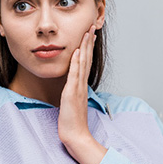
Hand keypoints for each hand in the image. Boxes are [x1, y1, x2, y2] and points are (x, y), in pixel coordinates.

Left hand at [58, 26, 106, 163]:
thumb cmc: (73, 123)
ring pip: (82, 63)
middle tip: (91, 27)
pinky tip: (77, 51)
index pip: (85, 64)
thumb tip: (72, 88)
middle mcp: (81, 85)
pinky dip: (76, 62)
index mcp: (81, 87)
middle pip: (87, 59)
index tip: (88, 36)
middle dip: (88, 43)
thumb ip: (73, 94)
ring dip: (84, 47)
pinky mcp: (71, 93)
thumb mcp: (72, 104)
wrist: (76, 136)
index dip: (87, 49)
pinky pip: (74, 75)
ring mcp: (78, 88)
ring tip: (86, 33)